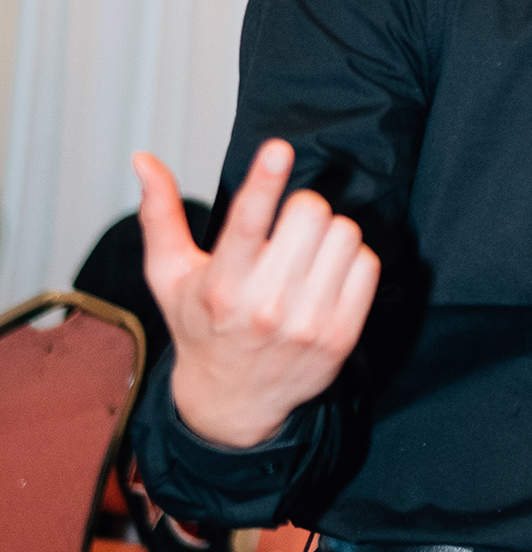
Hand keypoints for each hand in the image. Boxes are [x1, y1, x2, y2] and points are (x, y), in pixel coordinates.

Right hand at [135, 142, 381, 451]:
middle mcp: (265, 306)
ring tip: (304, 255)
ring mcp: (307, 323)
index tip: (278, 149)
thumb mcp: (168, 275)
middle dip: (300, 209)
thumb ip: (160, 214)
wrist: (232, 401)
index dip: (264, 181)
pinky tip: (326, 276)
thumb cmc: (201, 327)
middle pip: (310, 212)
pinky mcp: (341, 336)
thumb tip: (143, 159)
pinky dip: (351, 260)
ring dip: (328, 234)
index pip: (245, 223)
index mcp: (221, 285)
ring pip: (344, 232)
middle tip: (285, 229)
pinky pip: (367, 264)